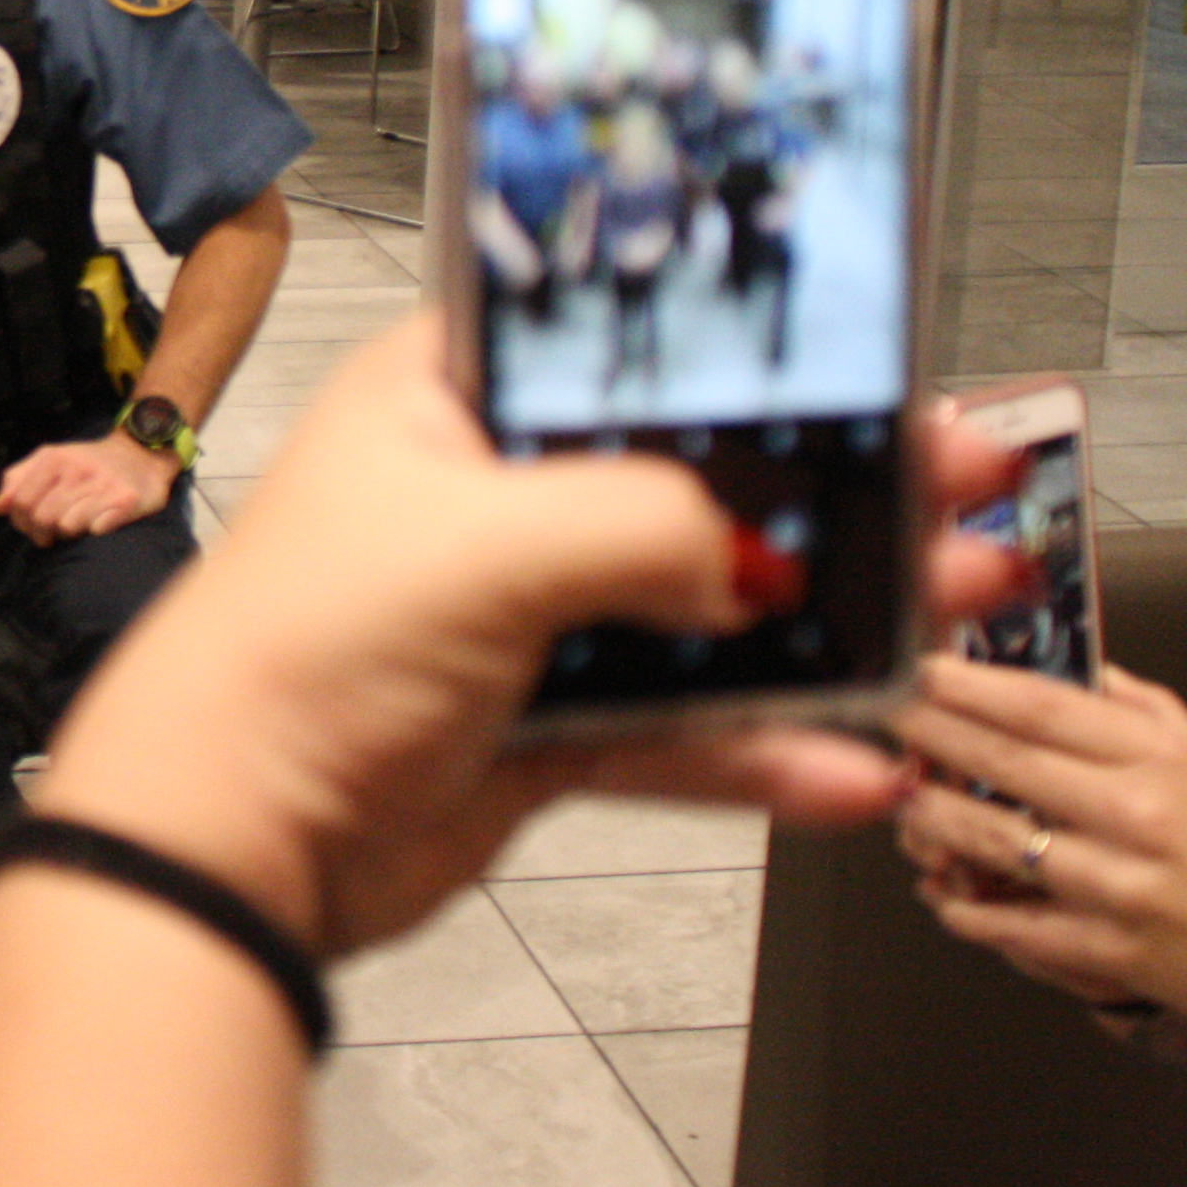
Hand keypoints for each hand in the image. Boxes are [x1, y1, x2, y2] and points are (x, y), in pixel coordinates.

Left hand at [0, 431, 179, 543]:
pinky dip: (94, 530)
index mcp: (54, 458)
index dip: (21, 520)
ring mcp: (102, 485)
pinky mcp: (126, 501)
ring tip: (77, 522)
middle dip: (43, 531)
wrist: (140, 455)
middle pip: (42, 517)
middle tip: (52, 530)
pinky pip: (96, 529)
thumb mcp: (50, 459)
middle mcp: (77, 469)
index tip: (32, 524)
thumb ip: (18, 478)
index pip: (21, 501)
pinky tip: (99, 521)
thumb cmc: (87, 463)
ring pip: (66, 526)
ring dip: (69, 531)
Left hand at [31, 315, 1026, 959]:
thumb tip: (752, 559)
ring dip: (829, 617)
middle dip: (835, 485)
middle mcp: (488, 493)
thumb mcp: (486, 542)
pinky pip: (681, 727)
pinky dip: (765, 747)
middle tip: (962, 482)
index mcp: (449, 397)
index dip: (754, 351)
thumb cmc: (293, 653)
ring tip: (955, 611)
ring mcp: (519, 614)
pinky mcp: (537, 727)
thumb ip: (648, 524)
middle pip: (695, 472)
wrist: (224, 843)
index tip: (880, 359)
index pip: (625, 343)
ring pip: (707, 605)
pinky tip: (852, 763)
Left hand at [893, 656, 1186, 1041]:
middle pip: (1008, 762)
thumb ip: (1140, 709)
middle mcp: (1140, 819)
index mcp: (1162, 761)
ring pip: (1000, 842)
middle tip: (890, 715)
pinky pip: (1019, 927)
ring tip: (904, 796)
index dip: (970, 684)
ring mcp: (1123, 889)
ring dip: (937, 817)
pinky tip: (943, 891)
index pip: (1044, 707)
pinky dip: (970, 910)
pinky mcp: (1113, 953)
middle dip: (934, 734)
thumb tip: (1077, 663)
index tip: (923, 668)